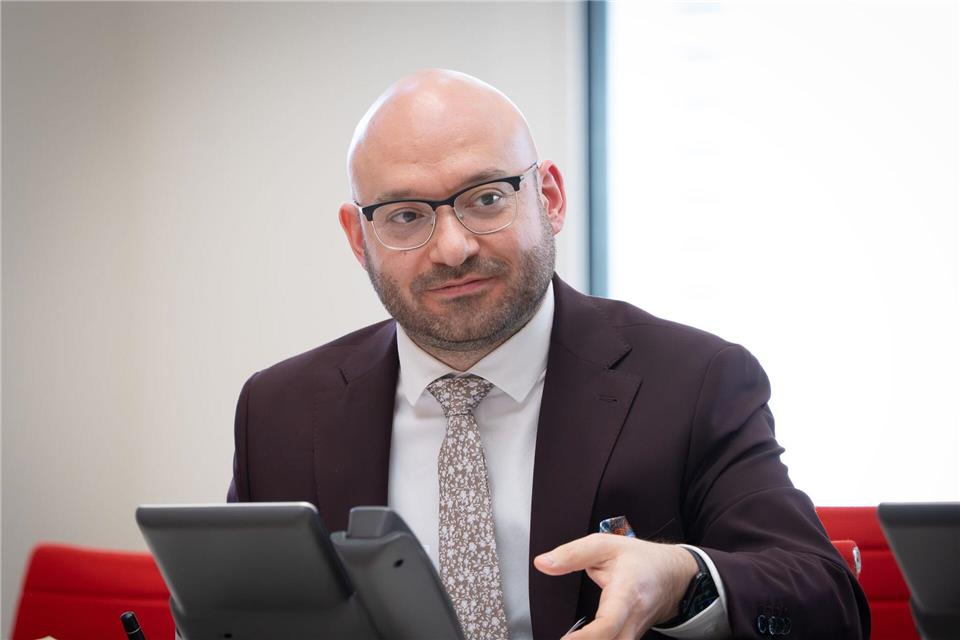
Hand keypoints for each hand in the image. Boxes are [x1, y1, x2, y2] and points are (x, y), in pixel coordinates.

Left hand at [534, 533, 697, 639]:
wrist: (672, 575)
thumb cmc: (640, 560)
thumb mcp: (605, 545)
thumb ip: (572, 554)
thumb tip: (543, 563)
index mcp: (626, 593)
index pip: (609, 623)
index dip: (586, 638)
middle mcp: (632, 619)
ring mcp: (633, 633)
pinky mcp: (629, 639)